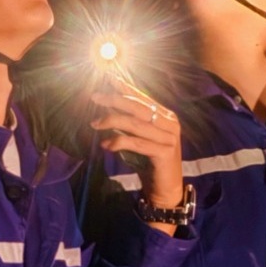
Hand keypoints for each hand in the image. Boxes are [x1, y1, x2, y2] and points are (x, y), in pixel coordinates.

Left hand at [90, 83, 184, 228]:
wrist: (166, 189)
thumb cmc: (150, 162)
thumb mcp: (140, 138)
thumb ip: (130, 122)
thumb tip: (108, 106)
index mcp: (166, 116)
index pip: (143, 98)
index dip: (126, 87)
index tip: (109, 77)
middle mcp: (170, 124)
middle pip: (139, 107)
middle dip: (115, 100)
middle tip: (94, 96)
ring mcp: (169, 138)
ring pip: (136, 124)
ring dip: (112, 121)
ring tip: (94, 123)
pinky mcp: (165, 153)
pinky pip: (137, 143)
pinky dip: (119, 142)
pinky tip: (105, 144)